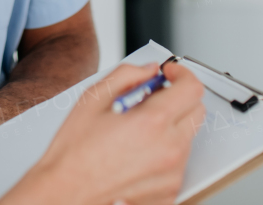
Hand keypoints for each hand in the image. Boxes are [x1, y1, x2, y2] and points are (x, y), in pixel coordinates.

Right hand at [0, 61, 205, 204]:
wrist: (66, 191)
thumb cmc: (75, 151)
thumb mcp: (93, 98)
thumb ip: (126, 75)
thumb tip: (147, 71)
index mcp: (152, 122)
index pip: (191, 88)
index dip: (182, 74)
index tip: (170, 73)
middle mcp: (168, 149)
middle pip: (196, 111)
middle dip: (178, 98)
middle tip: (151, 98)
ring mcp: (171, 173)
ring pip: (188, 136)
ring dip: (171, 125)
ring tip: (138, 129)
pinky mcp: (169, 190)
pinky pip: (178, 161)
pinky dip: (165, 150)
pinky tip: (138, 150)